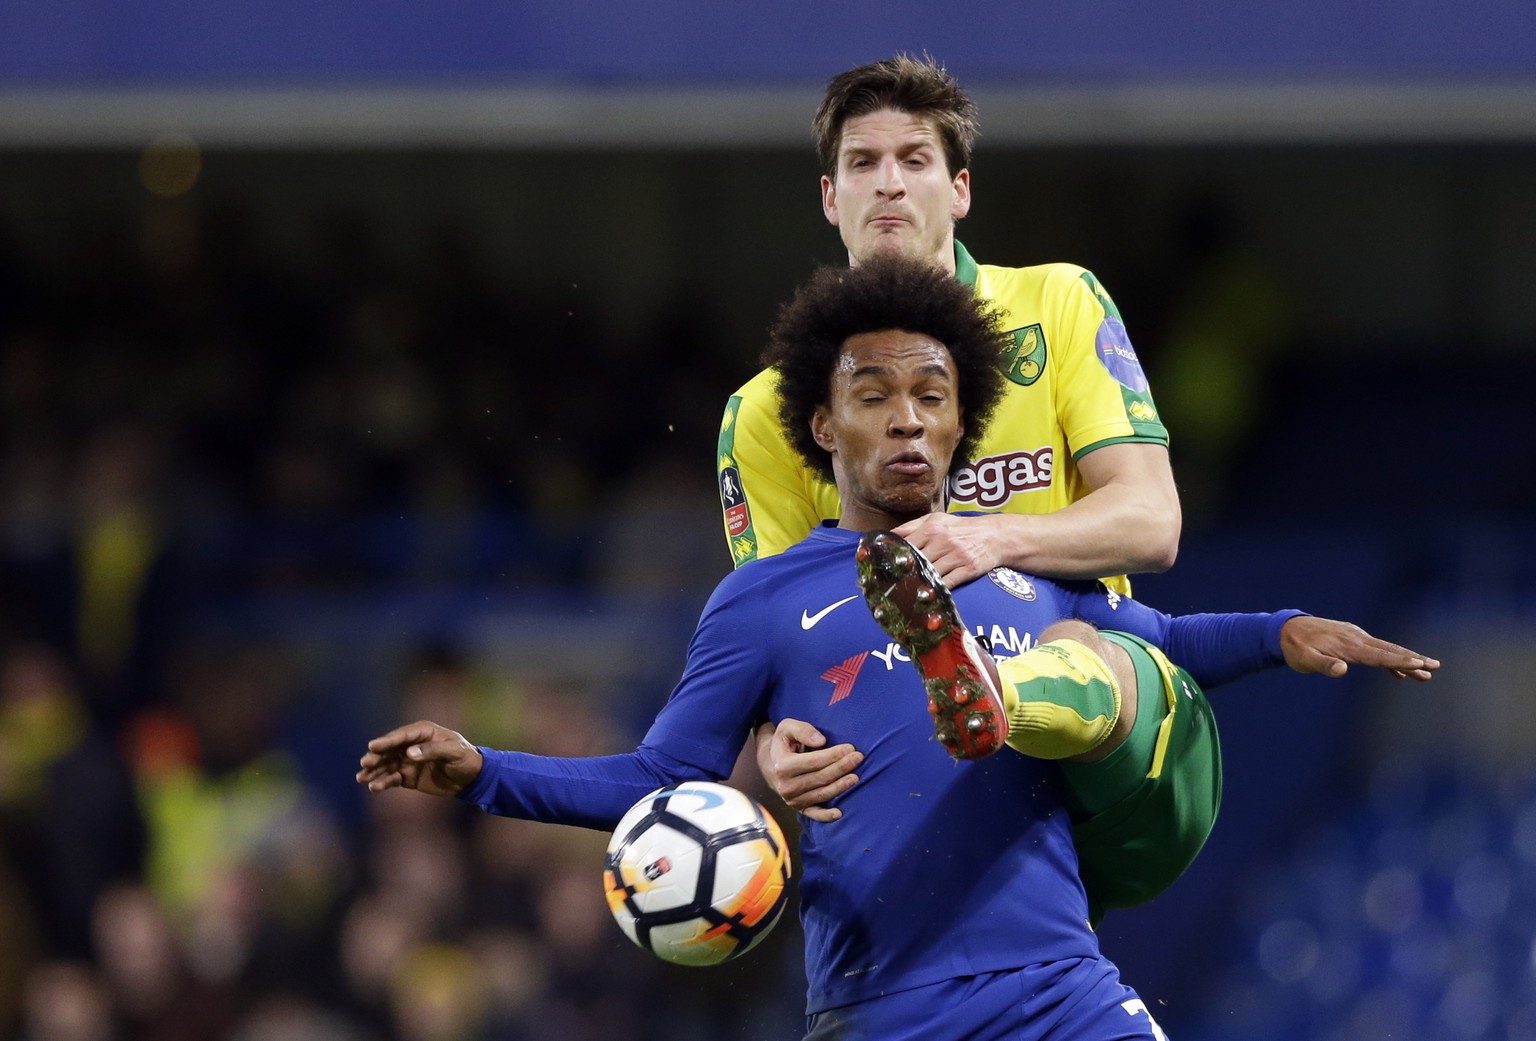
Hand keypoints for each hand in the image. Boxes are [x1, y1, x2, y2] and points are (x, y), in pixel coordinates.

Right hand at [356, 719, 483, 796]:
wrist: (472, 778)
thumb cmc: (466, 758)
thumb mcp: (454, 752)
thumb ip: (432, 751)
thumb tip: (409, 753)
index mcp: (424, 732)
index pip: (402, 736)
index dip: (387, 741)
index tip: (372, 746)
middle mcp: (412, 745)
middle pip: (389, 749)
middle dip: (376, 756)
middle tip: (365, 763)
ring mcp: (408, 761)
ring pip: (387, 765)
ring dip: (374, 771)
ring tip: (362, 778)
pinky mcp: (408, 776)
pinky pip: (392, 779)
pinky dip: (383, 782)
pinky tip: (374, 787)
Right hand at [754, 719, 861, 822]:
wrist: (771, 764)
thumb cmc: (784, 743)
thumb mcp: (787, 728)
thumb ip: (802, 730)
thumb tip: (821, 741)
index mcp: (783, 766)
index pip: (813, 761)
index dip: (833, 755)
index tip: (850, 748)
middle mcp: (786, 786)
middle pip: (821, 778)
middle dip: (842, 767)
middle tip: (858, 757)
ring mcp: (792, 799)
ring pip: (822, 794)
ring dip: (841, 786)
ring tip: (856, 776)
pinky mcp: (798, 807)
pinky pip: (814, 814)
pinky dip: (827, 816)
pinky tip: (840, 813)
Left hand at [890, 513, 1000, 586]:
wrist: (994, 536)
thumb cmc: (961, 528)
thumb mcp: (937, 519)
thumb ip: (912, 526)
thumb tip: (890, 535)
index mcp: (933, 528)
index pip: (907, 544)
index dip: (895, 556)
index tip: (886, 566)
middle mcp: (943, 541)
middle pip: (917, 561)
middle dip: (906, 572)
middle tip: (893, 582)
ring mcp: (956, 556)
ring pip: (930, 573)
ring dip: (920, 582)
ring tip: (908, 590)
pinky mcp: (967, 569)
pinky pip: (947, 583)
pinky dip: (937, 589)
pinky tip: (928, 593)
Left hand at [1279, 617, 1439, 680]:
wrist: (1285, 629)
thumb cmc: (1295, 649)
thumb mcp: (1305, 660)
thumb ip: (1324, 665)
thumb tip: (1342, 670)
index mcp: (1348, 646)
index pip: (1379, 656)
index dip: (1399, 661)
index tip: (1420, 664)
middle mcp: (1356, 639)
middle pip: (1389, 650)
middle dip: (1413, 659)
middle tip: (1435, 667)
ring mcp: (1355, 636)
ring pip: (1385, 649)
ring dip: (1406, 659)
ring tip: (1426, 671)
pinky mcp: (1351, 637)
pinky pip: (1375, 649)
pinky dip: (1388, 659)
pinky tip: (1398, 672)